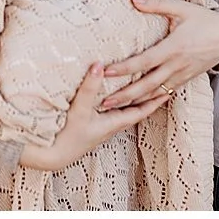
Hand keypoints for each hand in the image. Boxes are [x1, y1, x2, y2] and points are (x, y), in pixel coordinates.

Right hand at [19, 63, 169, 171]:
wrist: (51, 154)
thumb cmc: (67, 135)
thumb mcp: (80, 109)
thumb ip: (89, 87)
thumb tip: (100, 64)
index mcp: (112, 123)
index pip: (139, 111)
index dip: (153, 101)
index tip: (167, 90)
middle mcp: (109, 126)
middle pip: (134, 111)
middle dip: (147, 99)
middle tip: (160, 86)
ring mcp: (100, 126)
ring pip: (122, 111)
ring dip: (132, 100)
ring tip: (140, 88)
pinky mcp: (89, 125)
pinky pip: (110, 112)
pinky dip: (116, 102)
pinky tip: (111, 96)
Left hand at [99, 0, 218, 110]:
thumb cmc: (204, 19)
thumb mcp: (181, 7)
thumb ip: (156, 4)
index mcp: (173, 48)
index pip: (145, 62)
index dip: (125, 68)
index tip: (107, 71)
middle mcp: (176, 66)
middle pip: (146, 85)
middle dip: (125, 95)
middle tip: (103, 102)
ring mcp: (181, 76)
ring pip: (154, 94)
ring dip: (134, 102)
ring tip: (115, 109)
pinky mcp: (184, 80)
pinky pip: (165, 94)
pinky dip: (150, 102)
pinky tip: (137, 107)